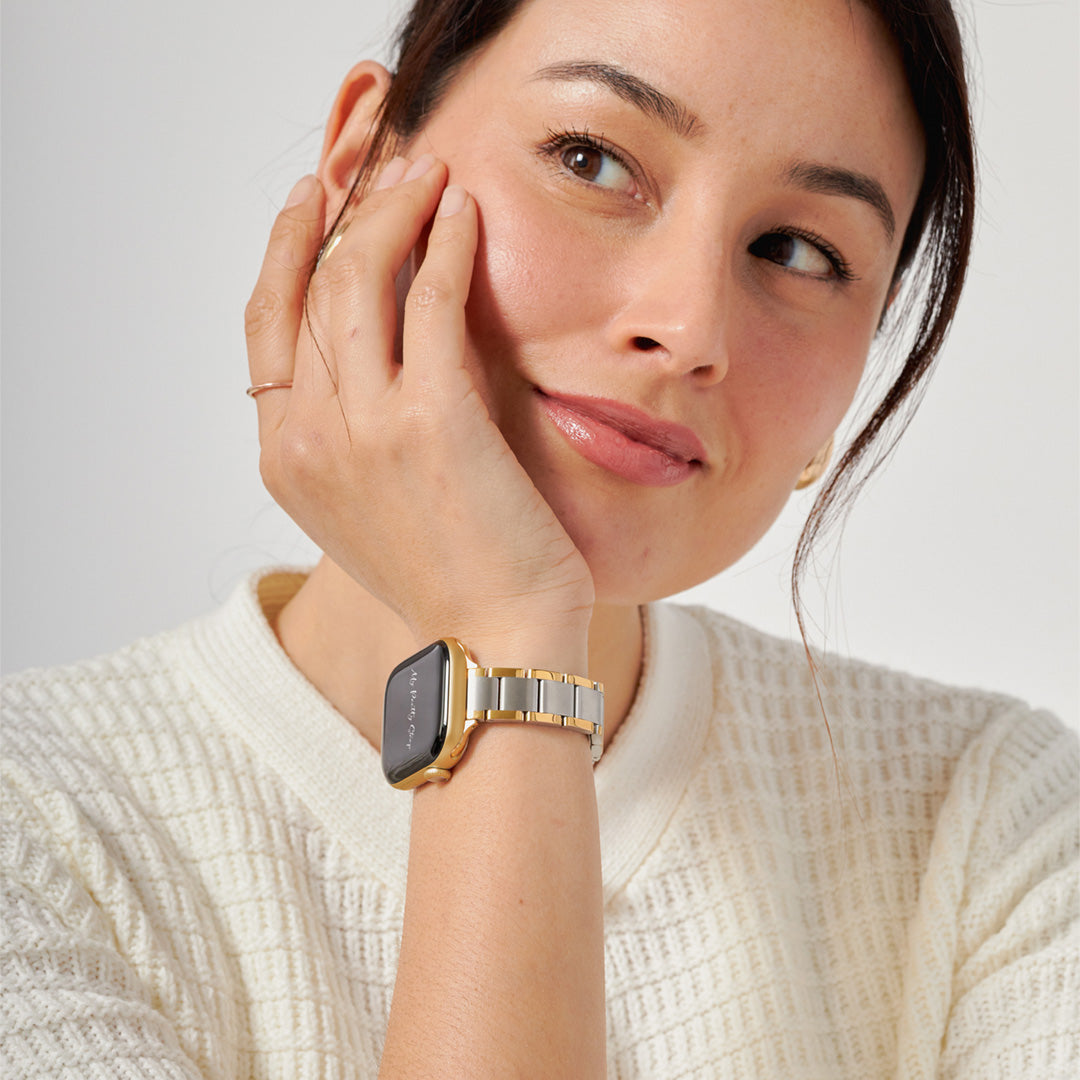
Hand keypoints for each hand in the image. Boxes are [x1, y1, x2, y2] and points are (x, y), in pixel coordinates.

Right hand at [244, 158, 594, 657]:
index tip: (313, 203)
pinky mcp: (433, 419)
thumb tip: (377, 362)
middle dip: (343, 212)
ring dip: (394, 209)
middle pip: (308, 290)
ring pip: (358, 279)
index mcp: (287, 460)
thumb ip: (353, 436)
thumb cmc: (451, 581)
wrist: (497, 645)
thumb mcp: (372, 510)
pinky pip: (429, 300)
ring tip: (432, 174)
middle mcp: (311, 438)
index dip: (286, 252)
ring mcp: (366, 427)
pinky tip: (464, 211)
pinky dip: (444, 243)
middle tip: (385, 170)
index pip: (268, 327)